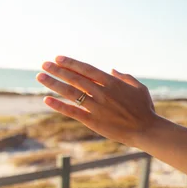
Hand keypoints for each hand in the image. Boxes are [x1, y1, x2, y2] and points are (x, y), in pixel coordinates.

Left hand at [36, 56, 158, 147]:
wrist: (146, 129)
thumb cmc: (145, 108)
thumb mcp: (140, 88)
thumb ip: (126, 77)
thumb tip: (112, 70)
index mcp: (113, 83)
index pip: (87, 69)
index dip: (71, 63)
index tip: (58, 58)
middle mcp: (102, 93)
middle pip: (75, 78)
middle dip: (58, 70)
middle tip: (44, 64)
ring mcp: (97, 107)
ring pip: (71, 93)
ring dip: (54, 84)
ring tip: (40, 77)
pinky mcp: (93, 121)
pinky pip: (73, 112)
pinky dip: (59, 106)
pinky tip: (47, 99)